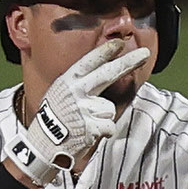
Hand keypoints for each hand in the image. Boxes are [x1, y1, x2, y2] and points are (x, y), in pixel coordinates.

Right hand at [6, 39, 149, 188]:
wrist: (42, 145)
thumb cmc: (55, 120)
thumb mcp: (60, 94)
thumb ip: (79, 85)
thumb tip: (101, 75)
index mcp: (67, 81)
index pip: (89, 62)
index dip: (105, 52)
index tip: (120, 43)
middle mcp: (76, 91)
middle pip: (107, 74)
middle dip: (127, 62)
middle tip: (145, 54)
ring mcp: (83, 108)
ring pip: (109, 108)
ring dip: (103, 118)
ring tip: (86, 124)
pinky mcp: (90, 126)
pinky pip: (110, 126)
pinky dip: (104, 132)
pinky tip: (89, 134)